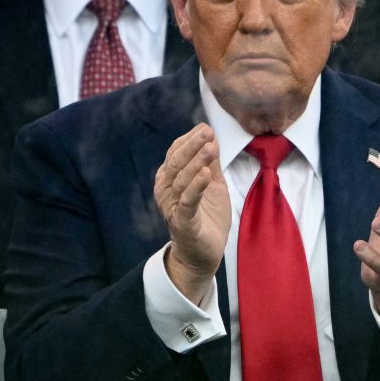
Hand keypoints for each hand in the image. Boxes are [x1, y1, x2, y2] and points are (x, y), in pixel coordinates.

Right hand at [153, 124, 230, 302]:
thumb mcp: (213, 184)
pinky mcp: (183, 223)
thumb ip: (211, 162)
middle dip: (192, 146)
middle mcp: (166, 191)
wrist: (203, 253)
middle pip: (176, 163)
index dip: (189, 139)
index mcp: (170, 179)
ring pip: (181, 180)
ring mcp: (173, 207)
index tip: (206, 127)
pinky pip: (187, 202)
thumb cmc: (206, 216)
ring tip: (210, 148)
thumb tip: (212, 137)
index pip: (176, 153)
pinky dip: (196, 187)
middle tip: (207, 132)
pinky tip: (207, 174)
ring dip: (196, 162)